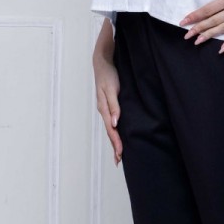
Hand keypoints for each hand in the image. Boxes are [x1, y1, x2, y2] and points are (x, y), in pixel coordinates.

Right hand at [93, 50, 122, 165]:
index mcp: (104, 108)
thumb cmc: (108, 74)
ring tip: (119, 154)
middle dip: (114, 146)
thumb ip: (114, 105)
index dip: (116, 142)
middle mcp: (104, 110)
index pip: (111, 130)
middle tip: (118, 160)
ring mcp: (106, 108)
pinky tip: (118, 135)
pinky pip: (112, 121)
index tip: (120, 153)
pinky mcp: (109, 105)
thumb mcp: (111, 89)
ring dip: (114, 141)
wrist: (102, 62)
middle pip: (110, 132)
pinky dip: (115, 131)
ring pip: (111, 128)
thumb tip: (115, 123)